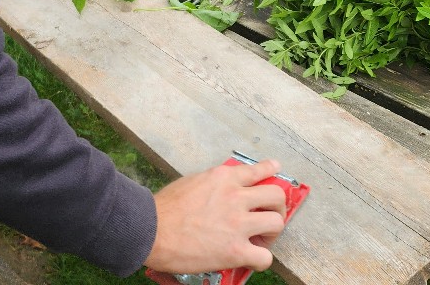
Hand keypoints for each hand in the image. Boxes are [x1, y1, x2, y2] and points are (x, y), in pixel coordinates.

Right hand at [145, 159, 286, 274]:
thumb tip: (223, 190)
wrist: (152, 230)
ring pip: (276, 223)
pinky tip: (251, 259)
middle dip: (277, 207)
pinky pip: (265, 256)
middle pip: (276, 196)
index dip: (270, 170)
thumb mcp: (192, 182)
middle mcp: (234, 196)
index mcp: (223, 177)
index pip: (257, 170)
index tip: (276, 169)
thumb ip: (214, 184)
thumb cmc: (165, 208)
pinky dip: (261, 259)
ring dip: (271, 233)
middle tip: (269, 215)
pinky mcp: (235, 250)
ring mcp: (237, 223)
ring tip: (260, 239)